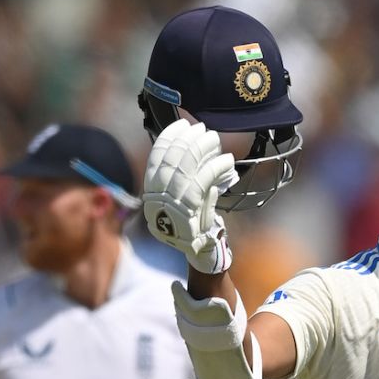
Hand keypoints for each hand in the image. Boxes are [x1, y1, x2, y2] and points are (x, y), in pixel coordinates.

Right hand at [142, 119, 239, 273]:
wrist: (200, 253)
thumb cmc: (195, 222)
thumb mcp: (187, 197)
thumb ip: (187, 176)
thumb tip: (195, 146)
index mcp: (151, 194)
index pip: (156, 160)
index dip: (168, 140)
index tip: (181, 126)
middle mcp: (156, 200)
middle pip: (170, 162)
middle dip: (187, 141)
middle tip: (202, 129)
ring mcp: (170, 208)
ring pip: (185, 169)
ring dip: (201, 149)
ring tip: (214, 138)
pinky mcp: (189, 213)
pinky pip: (202, 182)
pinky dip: (215, 168)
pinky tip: (226, 160)